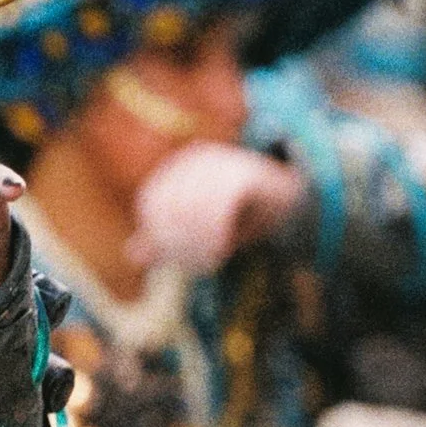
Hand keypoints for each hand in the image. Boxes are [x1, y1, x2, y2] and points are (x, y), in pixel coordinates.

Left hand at [130, 142, 306, 277]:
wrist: (294, 201)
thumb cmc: (243, 215)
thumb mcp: (201, 231)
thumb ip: (168, 241)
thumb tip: (132, 255)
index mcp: (181, 166)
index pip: (153, 202)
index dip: (158, 234)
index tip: (173, 259)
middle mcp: (198, 160)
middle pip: (169, 209)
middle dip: (178, 243)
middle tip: (195, 266)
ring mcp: (221, 164)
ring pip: (191, 213)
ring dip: (196, 245)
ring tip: (209, 262)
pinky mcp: (243, 175)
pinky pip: (218, 212)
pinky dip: (215, 238)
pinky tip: (222, 253)